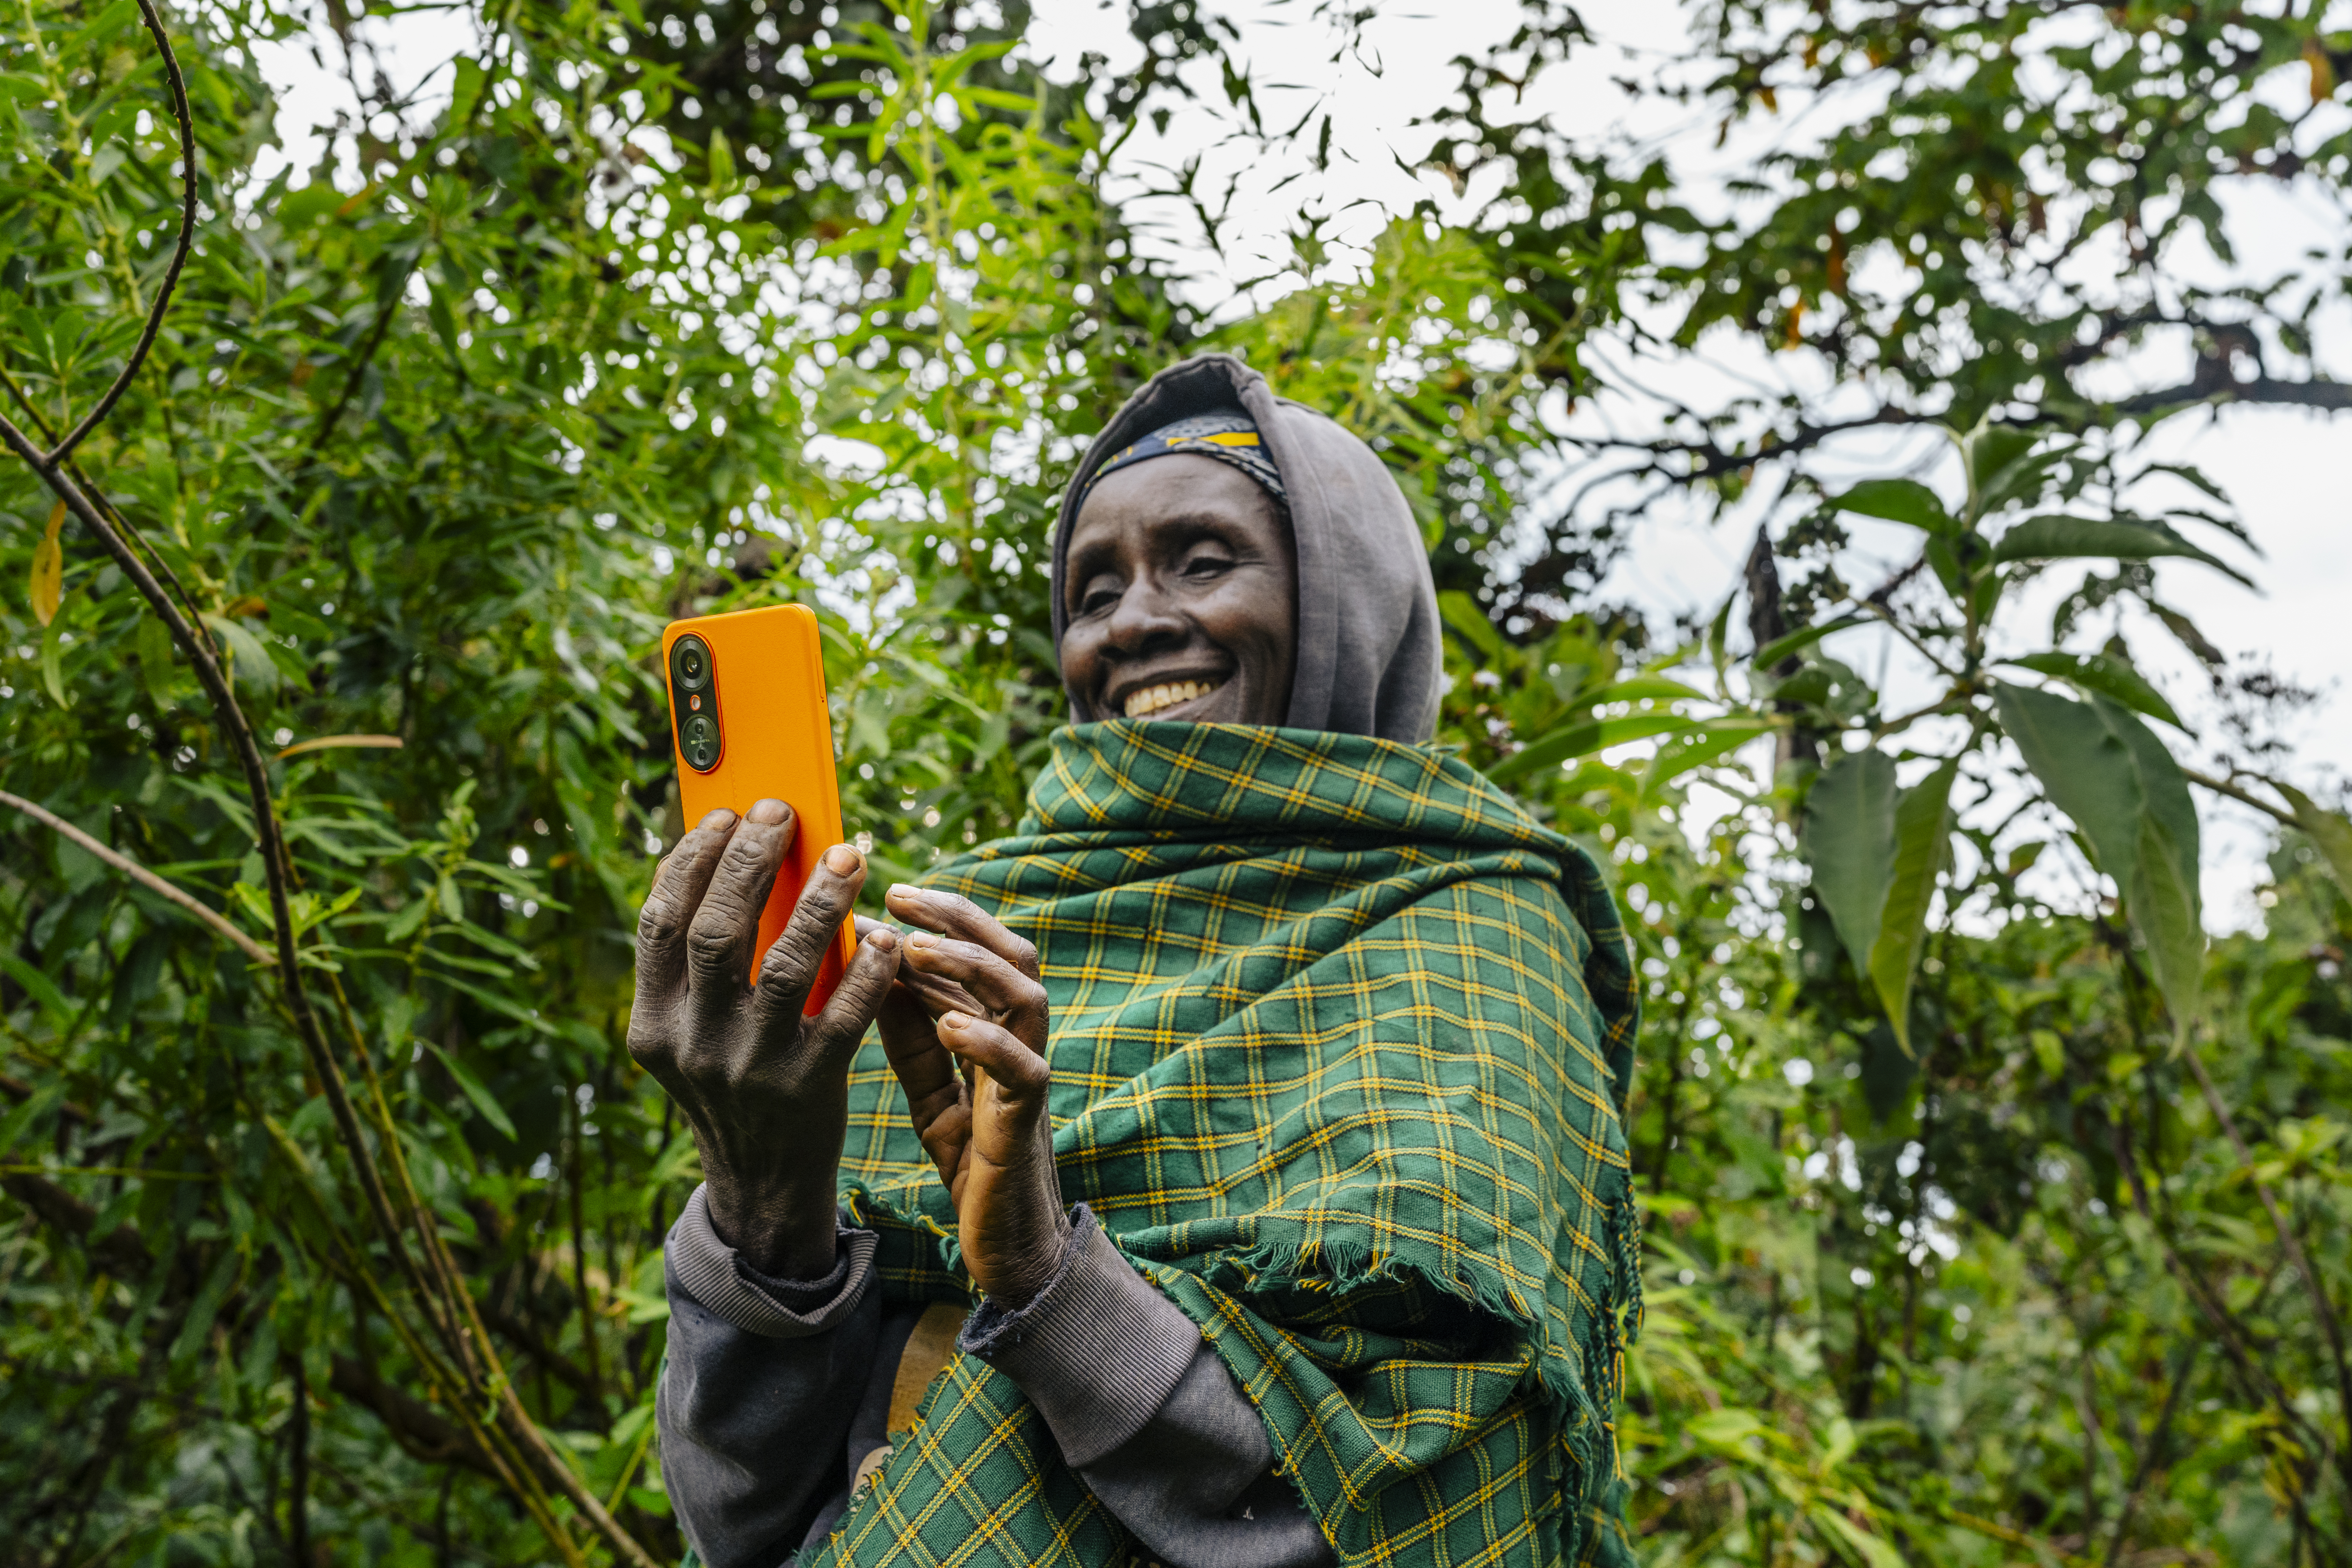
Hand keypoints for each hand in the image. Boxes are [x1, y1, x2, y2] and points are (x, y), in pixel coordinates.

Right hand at [626, 800, 900, 1277]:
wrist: (762, 1183)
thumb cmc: (735, 1081)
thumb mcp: (693, 1032)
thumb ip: (700, 967)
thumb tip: (729, 862)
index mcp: (653, 1022)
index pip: (660, 922)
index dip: (690, 860)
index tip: (725, 815)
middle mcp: (691, 1044)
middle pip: (716, 930)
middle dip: (750, 860)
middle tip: (782, 813)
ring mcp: (749, 1068)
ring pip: (784, 965)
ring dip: (820, 902)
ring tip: (850, 855)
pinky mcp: (808, 1088)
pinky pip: (843, 1016)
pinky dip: (866, 970)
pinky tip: (886, 937)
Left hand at [877, 885, 1069, 1307]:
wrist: (1008, 1249)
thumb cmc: (972, 1160)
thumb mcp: (930, 1086)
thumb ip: (912, 1031)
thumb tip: (874, 965)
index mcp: (995, 1031)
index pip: (979, 953)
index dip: (937, 917)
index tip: (886, 894)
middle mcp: (1019, 1045)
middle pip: (1012, 956)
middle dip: (959, 918)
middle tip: (899, 895)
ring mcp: (1027, 1081)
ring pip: (1027, 999)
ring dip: (972, 965)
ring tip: (917, 947)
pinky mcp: (1025, 1124)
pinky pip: (1024, 1072)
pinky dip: (989, 1042)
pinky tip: (950, 1025)